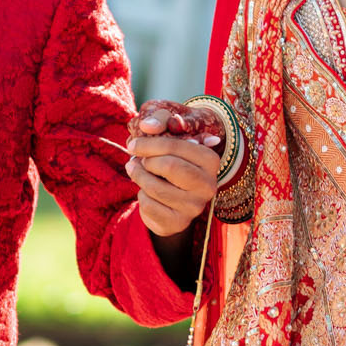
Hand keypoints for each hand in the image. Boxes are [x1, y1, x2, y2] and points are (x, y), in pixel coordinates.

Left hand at [128, 99, 224, 235]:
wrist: (175, 200)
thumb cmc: (172, 161)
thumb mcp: (171, 137)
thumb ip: (160, 122)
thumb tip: (147, 125)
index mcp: (211, 160)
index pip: (176, 146)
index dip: (149, 144)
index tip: (133, 144)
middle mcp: (208, 185)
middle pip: (169, 166)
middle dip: (146, 162)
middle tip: (135, 160)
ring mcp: (195, 207)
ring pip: (155, 187)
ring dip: (138, 177)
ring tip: (135, 172)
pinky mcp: (179, 223)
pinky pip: (149, 206)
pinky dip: (141, 196)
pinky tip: (146, 192)